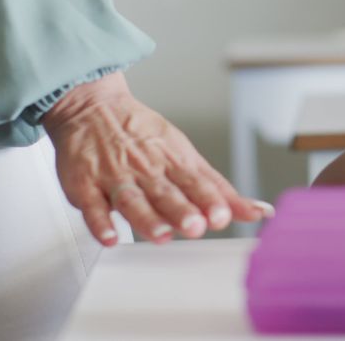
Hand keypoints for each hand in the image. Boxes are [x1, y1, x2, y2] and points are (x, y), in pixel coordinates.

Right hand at [41, 72, 272, 245]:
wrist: (92, 107)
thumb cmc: (143, 135)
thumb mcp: (185, 155)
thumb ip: (219, 189)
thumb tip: (258, 212)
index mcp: (173, 161)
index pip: (195, 182)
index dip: (210, 200)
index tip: (223, 215)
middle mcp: (146, 169)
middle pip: (166, 192)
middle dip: (182, 209)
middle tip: (196, 226)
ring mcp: (115, 176)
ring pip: (132, 199)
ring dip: (147, 218)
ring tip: (162, 234)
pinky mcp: (85, 184)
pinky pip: (91, 205)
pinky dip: (100, 222)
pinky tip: (110, 236)